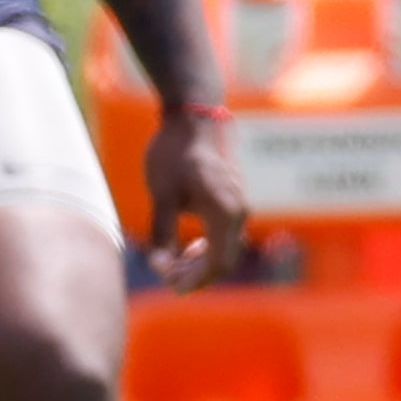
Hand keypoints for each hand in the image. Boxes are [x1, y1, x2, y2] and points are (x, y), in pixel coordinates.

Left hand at [142, 106, 249, 289]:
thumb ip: (162, 234)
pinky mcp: (235, 200)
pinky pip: (227, 235)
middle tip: (166, 277)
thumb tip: (160, 266)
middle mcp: (239, 212)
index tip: (168, 283)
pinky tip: (189, 246)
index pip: (216, 264)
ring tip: (173, 263)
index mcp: (224, 212)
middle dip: (196, 275)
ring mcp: (240, 205)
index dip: (193, 280)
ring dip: (202, 263)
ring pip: (227, 250)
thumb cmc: (174, 152)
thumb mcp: (162, 195)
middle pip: (224, 261)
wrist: (192, 117)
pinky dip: (209, 248)